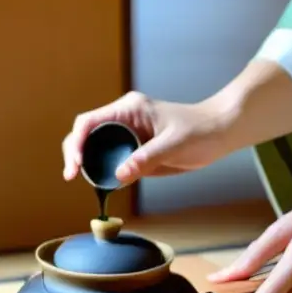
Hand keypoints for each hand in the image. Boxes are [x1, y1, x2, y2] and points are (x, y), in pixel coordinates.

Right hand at [61, 92, 233, 183]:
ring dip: (87, 163)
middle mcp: (124, 119)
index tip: (77, 163)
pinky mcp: (135, 149)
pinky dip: (103, 170)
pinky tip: (102, 183)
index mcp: (129, 109)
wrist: (220, 133)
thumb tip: (119, 175)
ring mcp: (128, 134)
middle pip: (86, 133)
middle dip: (75, 153)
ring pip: (96, 147)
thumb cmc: (201, 131)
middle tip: (72, 175)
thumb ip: (147, 159)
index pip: (89, 121)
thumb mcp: (174, 145)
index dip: (77, 141)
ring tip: (82, 180)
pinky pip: (112, 158)